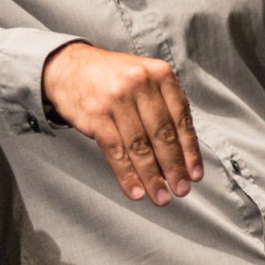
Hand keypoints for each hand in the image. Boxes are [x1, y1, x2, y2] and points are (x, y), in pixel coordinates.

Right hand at [42, 42, 203, 204]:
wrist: (69, 67)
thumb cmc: (115, 79)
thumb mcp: (145, 80)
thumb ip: (164, 107)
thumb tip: (183, 154)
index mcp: (160, 74)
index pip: (181, 119)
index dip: (190, 151)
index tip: (195, 174)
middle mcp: (140, 84)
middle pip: (162, 134)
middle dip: (174, 167)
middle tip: (182, 190)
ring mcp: (117, 99)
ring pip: (140, 146)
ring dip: (152, 177)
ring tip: (161, 197)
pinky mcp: (96, 115)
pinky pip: (116, 151)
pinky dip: (127, 175)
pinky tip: (136, 191)